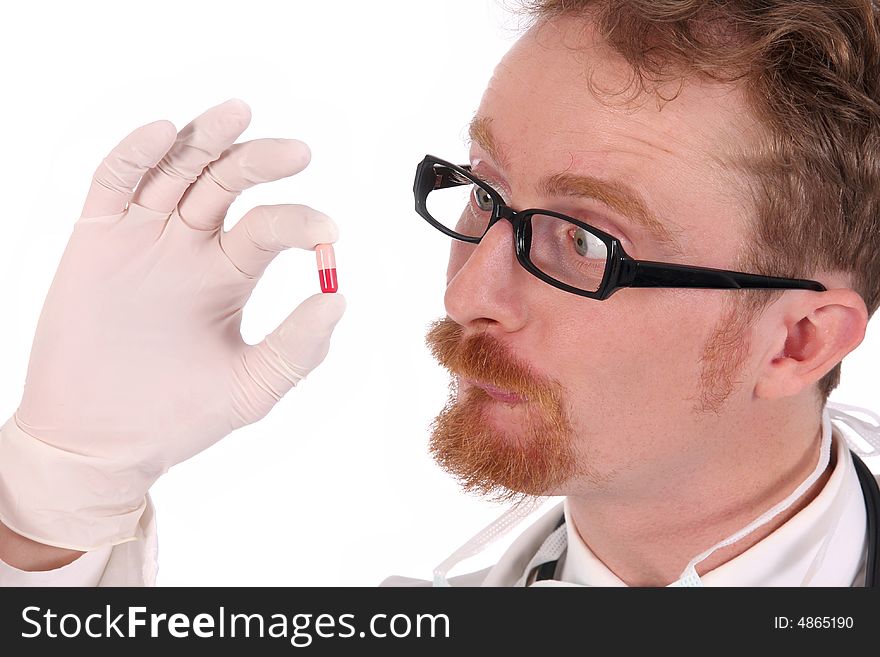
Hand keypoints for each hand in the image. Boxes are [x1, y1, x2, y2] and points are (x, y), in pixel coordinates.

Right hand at [0, 98, 345, 550]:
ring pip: (175, 170)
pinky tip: (163, 132)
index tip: (328, 234)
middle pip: (227, 182)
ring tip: (238, 113)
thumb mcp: (252, 387)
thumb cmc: (178, 417)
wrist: (102, 443)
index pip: (269, 227)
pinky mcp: (97, 240)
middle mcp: (191, 246)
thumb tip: (341, 298)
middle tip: (299, 153)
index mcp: (230, 272)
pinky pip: (114, 183)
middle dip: (260, 160)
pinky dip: (135, 155)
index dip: (299, 223)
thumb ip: (297, 347)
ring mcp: (144, 238)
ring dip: (205, 138)